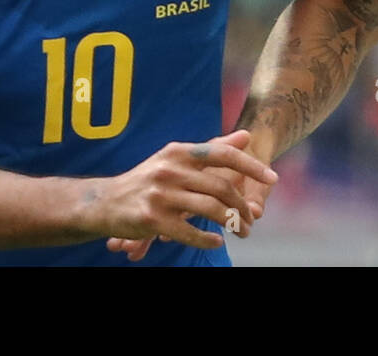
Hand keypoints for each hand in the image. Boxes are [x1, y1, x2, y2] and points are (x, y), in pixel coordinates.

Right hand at [97, 129, 276, 258]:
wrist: (104, 202)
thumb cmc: (148, 179)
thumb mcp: (177, 158)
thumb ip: (212, 149)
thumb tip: (246, 136)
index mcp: (178, 151)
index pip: (222, 154)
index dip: (251, 165)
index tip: (273, 177)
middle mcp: (170, 169)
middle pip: (220, 187)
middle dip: (241, 206)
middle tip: (251, 220)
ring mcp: (160, 194)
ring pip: (209, 209)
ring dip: (230, 223)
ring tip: (240, 231)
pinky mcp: (152, 219)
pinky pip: (190, 232)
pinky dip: (208, 239)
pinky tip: (216, 241)